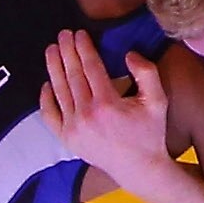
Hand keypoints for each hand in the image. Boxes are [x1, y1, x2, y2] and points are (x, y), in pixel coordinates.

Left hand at [41, 29, 172, 180]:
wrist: (138, 169)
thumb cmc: (150, 133)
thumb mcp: (158, 101)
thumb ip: (147, 73)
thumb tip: (129, 54)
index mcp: (107, 103)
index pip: (90, 67)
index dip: (84, 48)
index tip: (80, 33)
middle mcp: (86, 115)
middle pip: (72, 75)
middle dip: (67, 52)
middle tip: (63, 34)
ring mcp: (73, 128)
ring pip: (59, 91)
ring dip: (54, 68)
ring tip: (51, 49)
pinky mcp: (67, 139)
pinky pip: (50, 116)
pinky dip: (45, 99)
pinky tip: (46, 84)